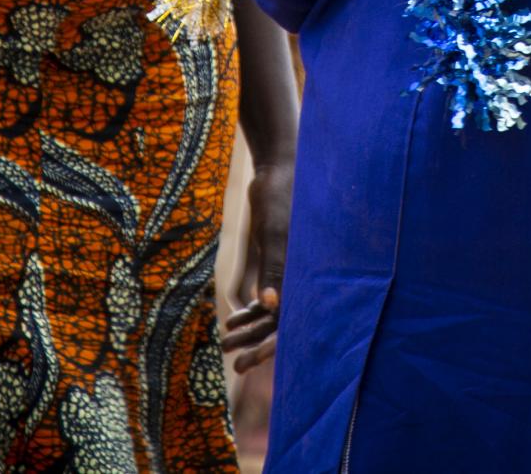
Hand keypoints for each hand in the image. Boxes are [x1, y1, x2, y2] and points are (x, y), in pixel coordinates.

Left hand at [223, 157, 292, 373]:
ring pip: (274, 311)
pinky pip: (270, 294)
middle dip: (257, 343)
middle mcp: (301, 275)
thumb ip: (273, 266)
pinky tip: (233, 321)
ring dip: (252, 328)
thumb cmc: (280, 195)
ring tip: (226, 342)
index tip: (246, 363)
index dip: (269, 345)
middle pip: (282, 321)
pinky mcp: (280, 261)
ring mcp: (291, 270)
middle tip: (232, 360)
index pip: (290, 320)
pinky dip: (253, 310)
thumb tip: (270, 304)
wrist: (277, 167)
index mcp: (304, 271)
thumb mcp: (272, 230)